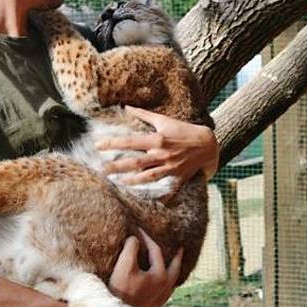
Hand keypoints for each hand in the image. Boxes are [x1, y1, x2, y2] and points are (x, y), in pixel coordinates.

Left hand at [96, 106, 218, 185]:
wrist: (208, 145)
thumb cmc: (184, 130)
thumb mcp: (164, 120)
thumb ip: (144, 115)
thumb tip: (126, 107)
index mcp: (157, 139)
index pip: (130, 142)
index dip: (113, 144)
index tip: (98, 145)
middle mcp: (162, 155)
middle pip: (134, 163)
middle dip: (116, 166)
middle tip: (100, 169)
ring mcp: (169, 168)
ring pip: (146, 177)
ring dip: (130, 181)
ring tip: (115, 182)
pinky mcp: (177, 178)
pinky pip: (165, 188)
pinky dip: (155, 194)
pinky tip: (142, 198)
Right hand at [108, 229, 182, 306]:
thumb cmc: (121, 291)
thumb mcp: (124, 266)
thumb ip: (131, 248)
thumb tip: (135, 238)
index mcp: (161, 275)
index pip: (156, 250)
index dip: (147, 237)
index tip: (138, 230)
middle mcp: (166, 286)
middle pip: (175, 267)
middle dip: (177, 256)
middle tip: (180, 247)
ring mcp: (162, 297)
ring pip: (172, 280)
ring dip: (173, 269)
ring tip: (172, 263)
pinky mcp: (155, 306)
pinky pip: (166, 290)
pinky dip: (167, 282)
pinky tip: (161, 282)